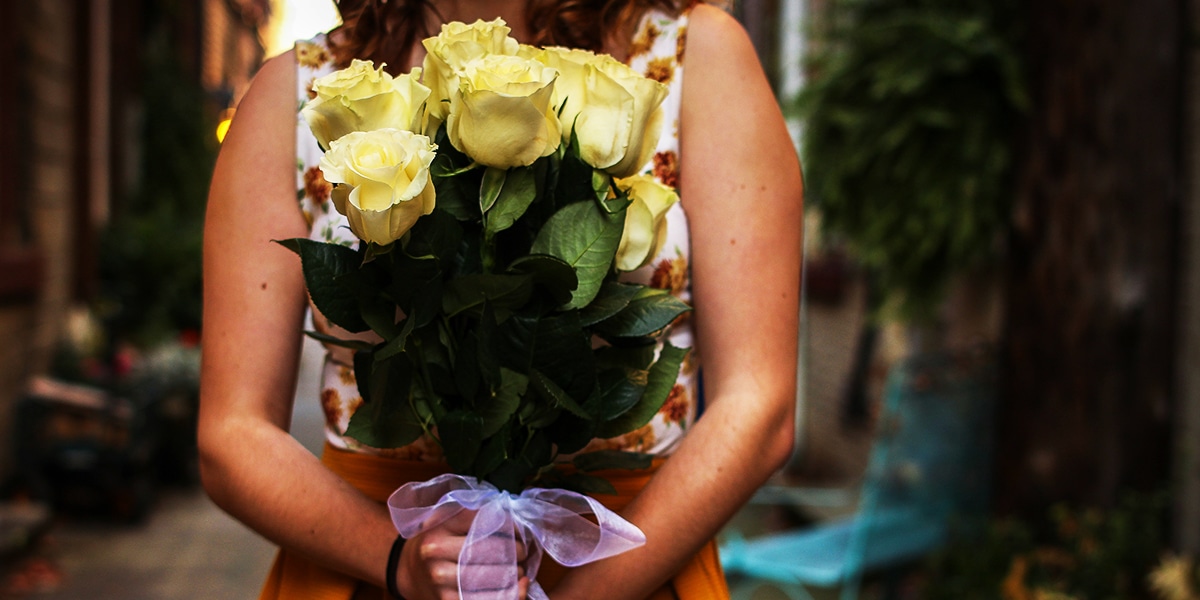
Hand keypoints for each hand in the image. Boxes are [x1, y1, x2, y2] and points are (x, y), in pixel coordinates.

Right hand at [397, 509, 530, 599]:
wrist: (408, 573)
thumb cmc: (434, 542)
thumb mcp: (444, 519)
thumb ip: (472, 512)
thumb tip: (512, 513)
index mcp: (438, 528)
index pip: (485, 520)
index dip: (510, 524)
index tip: (519, 528)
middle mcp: (436, 554)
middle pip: (494, 550)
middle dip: (517, 551)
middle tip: (522, 551)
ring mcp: (441, 581)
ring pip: (495, 577)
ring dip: (516, 573)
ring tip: (519, 568)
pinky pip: (491, 599)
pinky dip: (512, 594)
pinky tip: (518, 586)